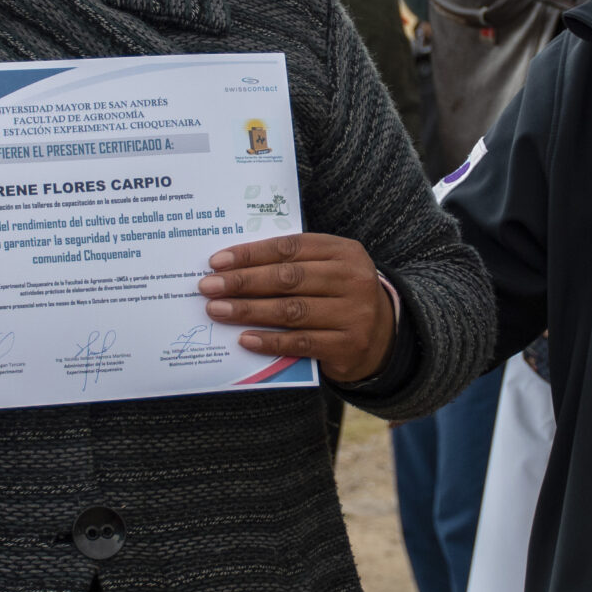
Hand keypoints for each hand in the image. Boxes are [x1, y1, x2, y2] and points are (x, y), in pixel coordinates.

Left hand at [198, 233, 393, 383]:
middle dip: (243, 282)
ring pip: (291, 310)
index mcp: (344, 251)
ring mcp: (354, 313)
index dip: (251, 254)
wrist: (383, 337)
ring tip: (217, 310)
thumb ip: (292, 264)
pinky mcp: (349, 344)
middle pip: (288, 278)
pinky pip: (301, 342)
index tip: (217, 262)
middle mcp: (353, 279)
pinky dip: (269, 341)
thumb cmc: (340, 297)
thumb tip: (233, 268)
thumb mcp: (327, 270)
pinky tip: (244, 339)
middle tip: (208, 287)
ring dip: (249, 311)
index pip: (290, 247)